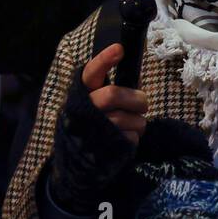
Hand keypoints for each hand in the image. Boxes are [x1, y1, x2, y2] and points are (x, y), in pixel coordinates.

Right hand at [47, 43, 146, 214]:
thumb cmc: (89, 129)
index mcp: (79, 96)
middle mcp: (83, 111)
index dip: (104, 60)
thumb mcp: (90, 107)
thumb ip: (108, 90)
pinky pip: (132, 137)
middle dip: (135, 98)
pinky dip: (135, 138)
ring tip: (133, 125)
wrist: (74, 169)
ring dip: (138, 121)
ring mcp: (93, 132)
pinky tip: (125, 140)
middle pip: (113, 94)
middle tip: (142, 103)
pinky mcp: (106, 150)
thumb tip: (136, 78)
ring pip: (129, 118)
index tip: (119, 48)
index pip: (90, 73)